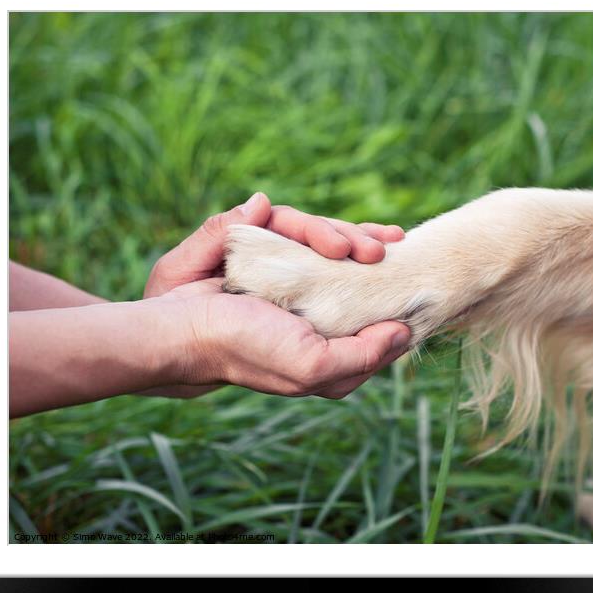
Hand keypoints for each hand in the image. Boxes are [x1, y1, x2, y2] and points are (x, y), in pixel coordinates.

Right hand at [139, 193, 408, 398]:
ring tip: (349, 240)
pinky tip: (315, 226)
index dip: (390, 288)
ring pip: (325, 245)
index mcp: (325, 341)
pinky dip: (308, 226)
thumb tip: (404, 330)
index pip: (370, 312)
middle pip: (350, 270)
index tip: (406, 263)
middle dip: (367, 248)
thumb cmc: (250, 349)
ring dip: (339, 233)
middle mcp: (308, 308)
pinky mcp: (264, 255)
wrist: (186, 328)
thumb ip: (364, 355)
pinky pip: (294, 233)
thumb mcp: (314, 367)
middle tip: (388, 242)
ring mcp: (285, 280)